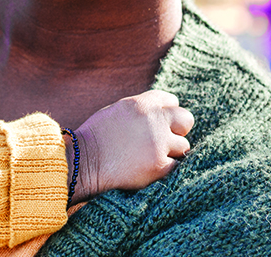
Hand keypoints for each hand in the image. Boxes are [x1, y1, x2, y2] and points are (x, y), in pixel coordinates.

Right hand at [68, 89, 192, 202]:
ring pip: (183, 146)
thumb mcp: (118, 111)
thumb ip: (142, 110)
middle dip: (179, 130)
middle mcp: (154, 120)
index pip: (172, 101)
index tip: (160, 124)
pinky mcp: (159, 166)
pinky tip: (151, 169)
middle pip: (186, 120)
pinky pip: (176, 166)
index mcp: (142, 104)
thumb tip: (161, 113)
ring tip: (151, 157)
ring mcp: (158, 143)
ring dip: (171, 152)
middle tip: (166, 140)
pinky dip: (166, 169)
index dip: (166, 114)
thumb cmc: (97, 137)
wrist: (83, 162)